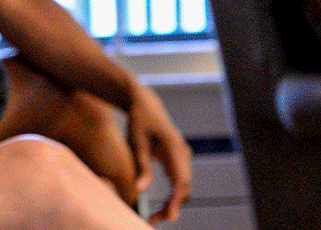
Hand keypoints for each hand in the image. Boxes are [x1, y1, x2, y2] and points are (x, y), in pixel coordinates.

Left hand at [125, 84, 191, 223]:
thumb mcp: (136, 143)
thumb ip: (141, 167)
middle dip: (172, 206)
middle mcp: (183, 152)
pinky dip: (173, 194)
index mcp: (174, 147)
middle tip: (154, 221)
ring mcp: (183, 154)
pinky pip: (180, 180)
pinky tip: (161, 206)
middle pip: (184, 187)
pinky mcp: (179, 157)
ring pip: (183, 185)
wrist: (144, 103)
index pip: (180, 180)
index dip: (176, 201)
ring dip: (173, 202)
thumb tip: (140, 191)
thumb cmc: (138, 121)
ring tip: (154, 216)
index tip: (170, 217)